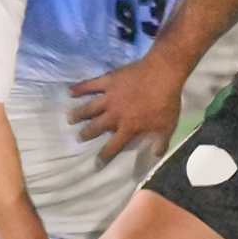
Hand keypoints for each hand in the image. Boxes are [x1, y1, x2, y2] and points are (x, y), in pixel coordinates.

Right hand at [68, 55, 183, 161]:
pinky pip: (91, 85)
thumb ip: (160, 142)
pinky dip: (80, 88)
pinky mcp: (108, 81)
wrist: (162, 75)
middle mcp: (114, 115)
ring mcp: (109, 98)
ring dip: (79, 114)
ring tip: (70, 119)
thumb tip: (156, 155)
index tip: (97, 163)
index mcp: (128, 127)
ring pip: (89, 108)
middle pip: (96, 127)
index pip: (113, 146)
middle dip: (86, 134)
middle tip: (79, 138)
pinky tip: (70, 91)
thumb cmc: (166, 103)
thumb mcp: (167, 127)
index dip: (105, 155)